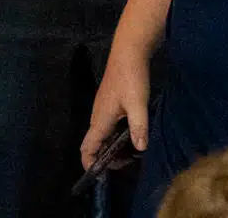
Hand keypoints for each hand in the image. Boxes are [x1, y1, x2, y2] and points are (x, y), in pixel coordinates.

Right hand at [81, 52, 149, 167]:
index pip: (87, 148)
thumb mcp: (138, 103)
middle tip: (126, 165)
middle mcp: (98, 116)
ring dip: (112, 147)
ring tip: (131, 154)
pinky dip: (116, 136)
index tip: (101, 176)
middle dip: (106, 158)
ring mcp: (103, 108)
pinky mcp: (110, 102)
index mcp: (100, 119)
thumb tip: (140, 149)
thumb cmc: (131, 77)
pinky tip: (132, 135)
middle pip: (94, 144)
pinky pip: (108, 126)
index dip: (90, 164)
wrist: (129, 51)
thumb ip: (138, 127)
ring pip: (102, 135)